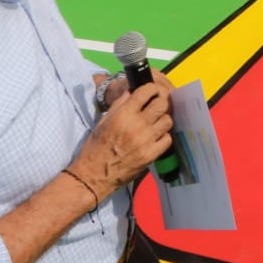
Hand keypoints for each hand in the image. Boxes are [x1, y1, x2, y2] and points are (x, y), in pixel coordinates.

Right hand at [72, 73, 174, 194]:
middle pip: (162, 104)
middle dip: (160, 102)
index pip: (146, 92)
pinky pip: (167, 139)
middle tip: (156, 106)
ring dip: (162, 119)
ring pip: (167, 120)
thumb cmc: (96, 145)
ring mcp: (146, 140)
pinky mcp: (151, 155)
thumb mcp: (104, 120)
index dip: (151, 88)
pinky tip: (156, 138)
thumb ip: (120, 104)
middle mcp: (137, 125)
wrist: (94, 173)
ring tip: (156, 123)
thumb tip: (134, 90)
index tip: (152, 91)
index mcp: (123, 114)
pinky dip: (163, 137)